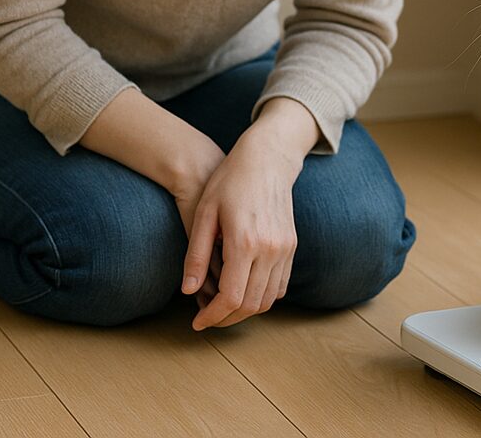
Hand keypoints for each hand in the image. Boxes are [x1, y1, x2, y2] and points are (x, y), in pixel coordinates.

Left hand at [180, 113, 309, 329]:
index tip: (197, 322)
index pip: (231, 297)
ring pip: (268, 300)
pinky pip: (280, 285)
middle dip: (226, 319)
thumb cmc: (230, 181)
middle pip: (250, 304)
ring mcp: (285, 248)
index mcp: (244, 241)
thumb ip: (197, 256)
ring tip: (223, 307)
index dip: (212, 317)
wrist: (267, 159)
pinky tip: (244, 290)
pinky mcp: (292, 245)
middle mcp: (270, 248)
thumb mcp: (204, 214)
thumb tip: (188, 292)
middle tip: (207, 317)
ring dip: (245, 311)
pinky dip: (263, 297)